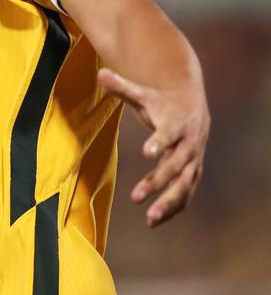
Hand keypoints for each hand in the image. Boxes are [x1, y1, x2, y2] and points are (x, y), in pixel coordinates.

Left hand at [99, 67, 208, 227]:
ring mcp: (193, 161)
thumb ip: (122, 86)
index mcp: (178, 123)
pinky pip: (185, 194)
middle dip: (157, 182)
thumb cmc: (161, 101)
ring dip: (168, 202)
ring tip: (148, 218)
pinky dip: (173, 208)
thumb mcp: (143, 93)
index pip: (169, 134)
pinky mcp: (192, 173)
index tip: (146, 152)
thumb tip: (101, 72)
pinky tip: (154, 222)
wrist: (192, 107)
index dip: (159, 142)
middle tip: (136, 197)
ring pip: (184, 185)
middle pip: (175, 166)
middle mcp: (189, 145)